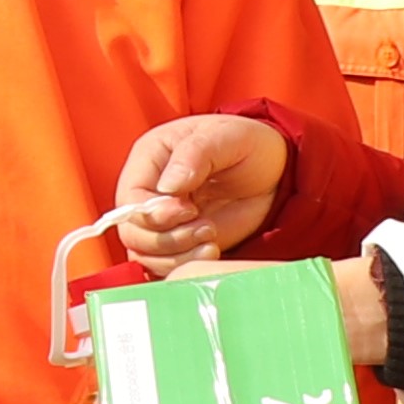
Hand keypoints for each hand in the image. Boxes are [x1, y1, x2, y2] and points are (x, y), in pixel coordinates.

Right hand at [111, 115, 292, 271]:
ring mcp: (162, 221)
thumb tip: (168, 186)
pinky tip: (212, 250)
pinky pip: (164, 265)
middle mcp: (149, 192)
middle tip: (206, 228)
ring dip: (178, 256)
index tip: (189, 211)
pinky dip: (185, 265)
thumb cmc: (246, 144)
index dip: (153, 214)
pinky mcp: (179, 242)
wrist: (273, 170)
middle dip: (168, 239)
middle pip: (132, 232)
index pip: (130, 198)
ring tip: (212, 240)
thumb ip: (194, 155)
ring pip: (145, 254)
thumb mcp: (225, 138)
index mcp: (150, 158)